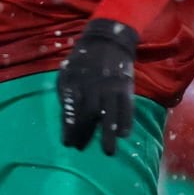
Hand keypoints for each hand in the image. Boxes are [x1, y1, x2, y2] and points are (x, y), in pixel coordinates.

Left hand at [56, 19, 138, 155]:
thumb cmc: (83, 62)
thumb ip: (66, 94)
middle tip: (82, 149)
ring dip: (109, 135)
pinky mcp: (125, 87)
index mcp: (75, 83)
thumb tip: (66, 119)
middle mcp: (93, 86)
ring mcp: (110, 87)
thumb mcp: (67, 73)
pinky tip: (124, 135)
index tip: (67, 143)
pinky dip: (126, 121)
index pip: (71, 110)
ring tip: (109, 152)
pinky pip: (127, 107)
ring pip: (110, 114)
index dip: (69, 128)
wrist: (107, 42)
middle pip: (89, 114)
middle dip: (85, 133)